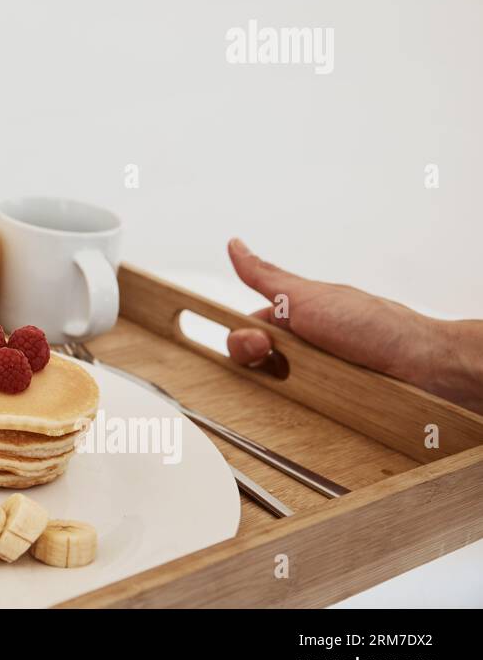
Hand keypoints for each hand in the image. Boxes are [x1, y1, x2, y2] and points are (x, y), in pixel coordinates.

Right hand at [225, 238, 482, 411]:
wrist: (423, 367)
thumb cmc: (375, 327)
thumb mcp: (307, 297)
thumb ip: (265, 276)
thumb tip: (236, 246)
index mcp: (294, 319)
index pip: (247, 332)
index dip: (244, 340)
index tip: (257, 343)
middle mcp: (302, 347)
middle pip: (254, 362)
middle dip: (260, 361)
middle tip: (283, 359)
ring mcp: (316, 377)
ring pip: (272, 390)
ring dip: (281, 388)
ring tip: (310, 381)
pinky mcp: (329, 404)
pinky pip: (298, 413)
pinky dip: (299, 411)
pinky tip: (311, 404)